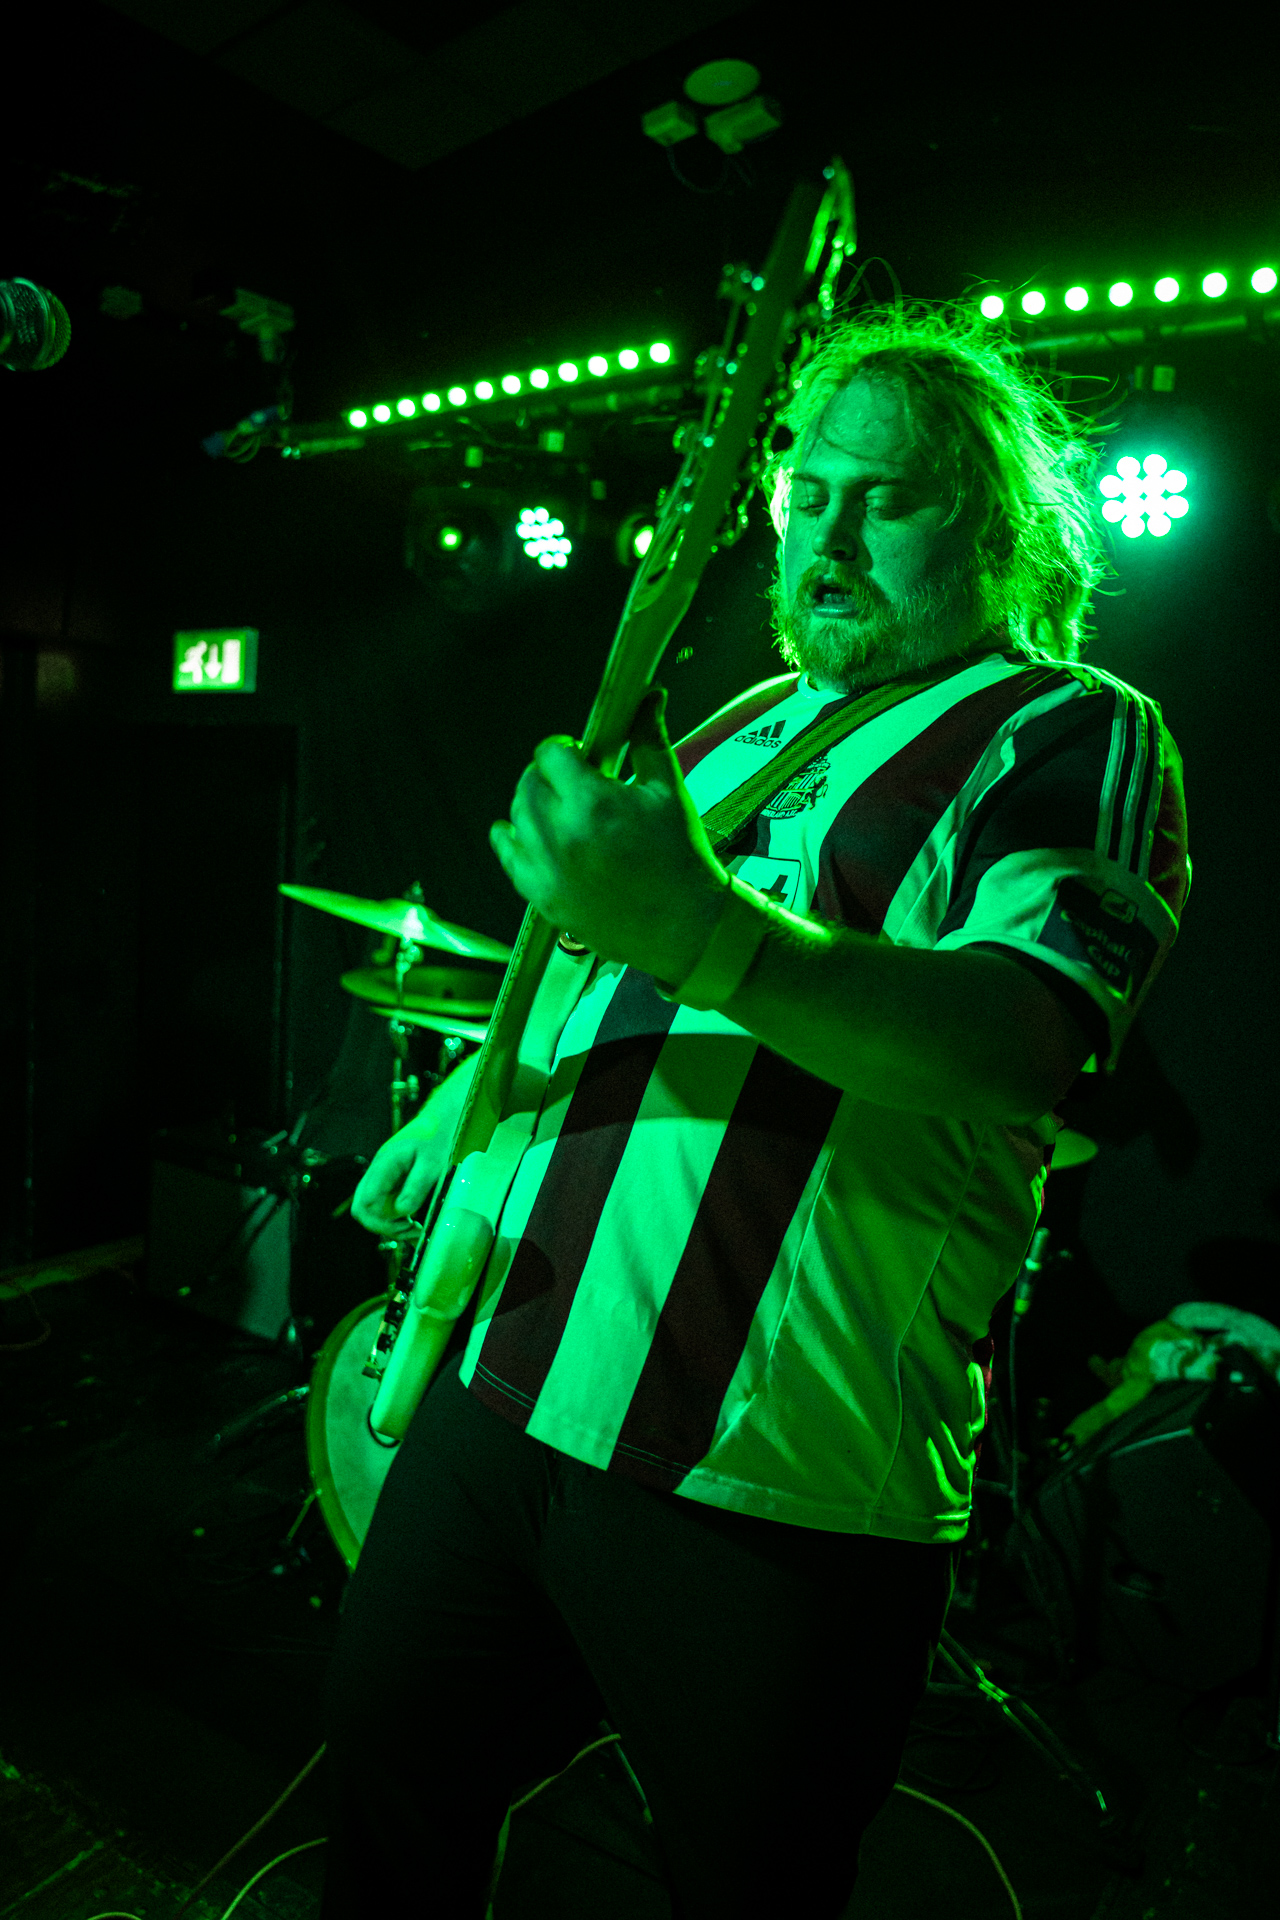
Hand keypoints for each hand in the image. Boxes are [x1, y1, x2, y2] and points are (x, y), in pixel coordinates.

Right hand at [351, 1132, 440, 1237]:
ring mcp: (381, 1181)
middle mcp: (377, 1174)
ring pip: (371, 1211)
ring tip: (416, 1231)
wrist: (436, 1123)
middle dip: (384, 1226)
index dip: (381, 1218)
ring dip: (390, 1226)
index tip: (406, 1222)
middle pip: (362, 1209)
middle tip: (410, 1230)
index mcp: (384, 1165)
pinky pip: (384, 1208)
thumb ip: (416, 1187)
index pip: (366, 1200)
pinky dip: (396, 1221)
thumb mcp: (431, 1162)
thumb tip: (402, 1211)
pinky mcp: (389, 1186)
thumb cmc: (434, 1139)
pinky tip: (414, 1226)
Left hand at [489, 687, 727, 981]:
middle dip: (549, 776)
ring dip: (534, 804)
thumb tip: (648, 694)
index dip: (565, 749)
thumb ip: (648, 738)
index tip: (582, 755)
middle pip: (528, 782)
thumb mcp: (668, 791)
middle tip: (576, 784)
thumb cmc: (681, 858)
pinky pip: (507, 856)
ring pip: (515, 816)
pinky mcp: (541, 898)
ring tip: (563, 811)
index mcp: (593, 803)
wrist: (685, 926)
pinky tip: (521, 832)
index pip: (550, 753)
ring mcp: (547, 870)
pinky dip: (511, 839)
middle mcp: (561, 836)